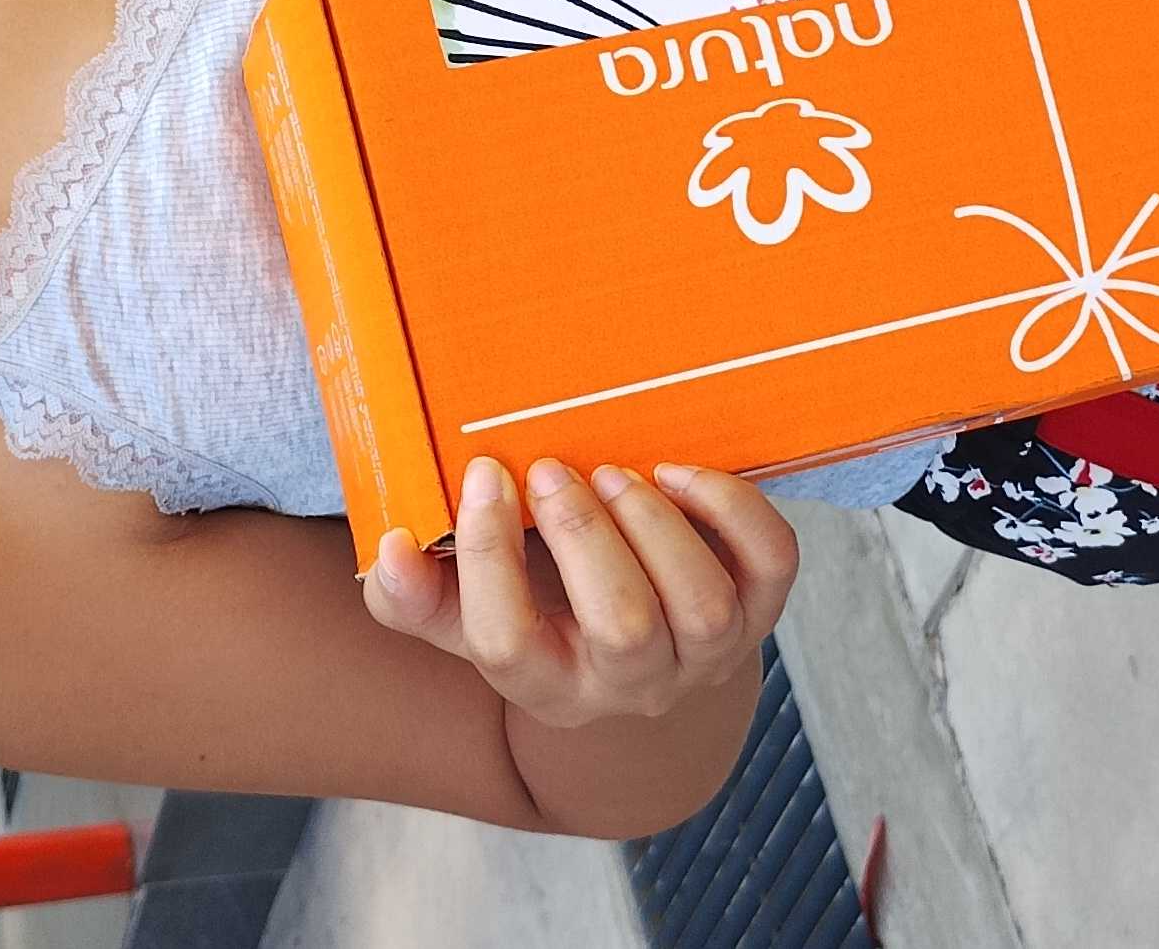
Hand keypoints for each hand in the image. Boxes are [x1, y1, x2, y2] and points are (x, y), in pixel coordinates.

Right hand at [360, 457, 798, 728]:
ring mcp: (706, 653)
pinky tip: (678, 473)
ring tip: (611, 472)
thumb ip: (413, 593)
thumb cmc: (541, 616)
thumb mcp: (468, 616)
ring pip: (700, 605)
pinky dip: (733, 508)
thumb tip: (388, 549)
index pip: (508, 645)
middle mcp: (633, 685)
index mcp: (549, 688)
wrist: (642, 659)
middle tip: (551, 470)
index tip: (484, 476)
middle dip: (585, 536)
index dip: (489, 559)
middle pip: (622, 631)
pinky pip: (770, 562)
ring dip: (654, 524)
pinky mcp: (759, 609)